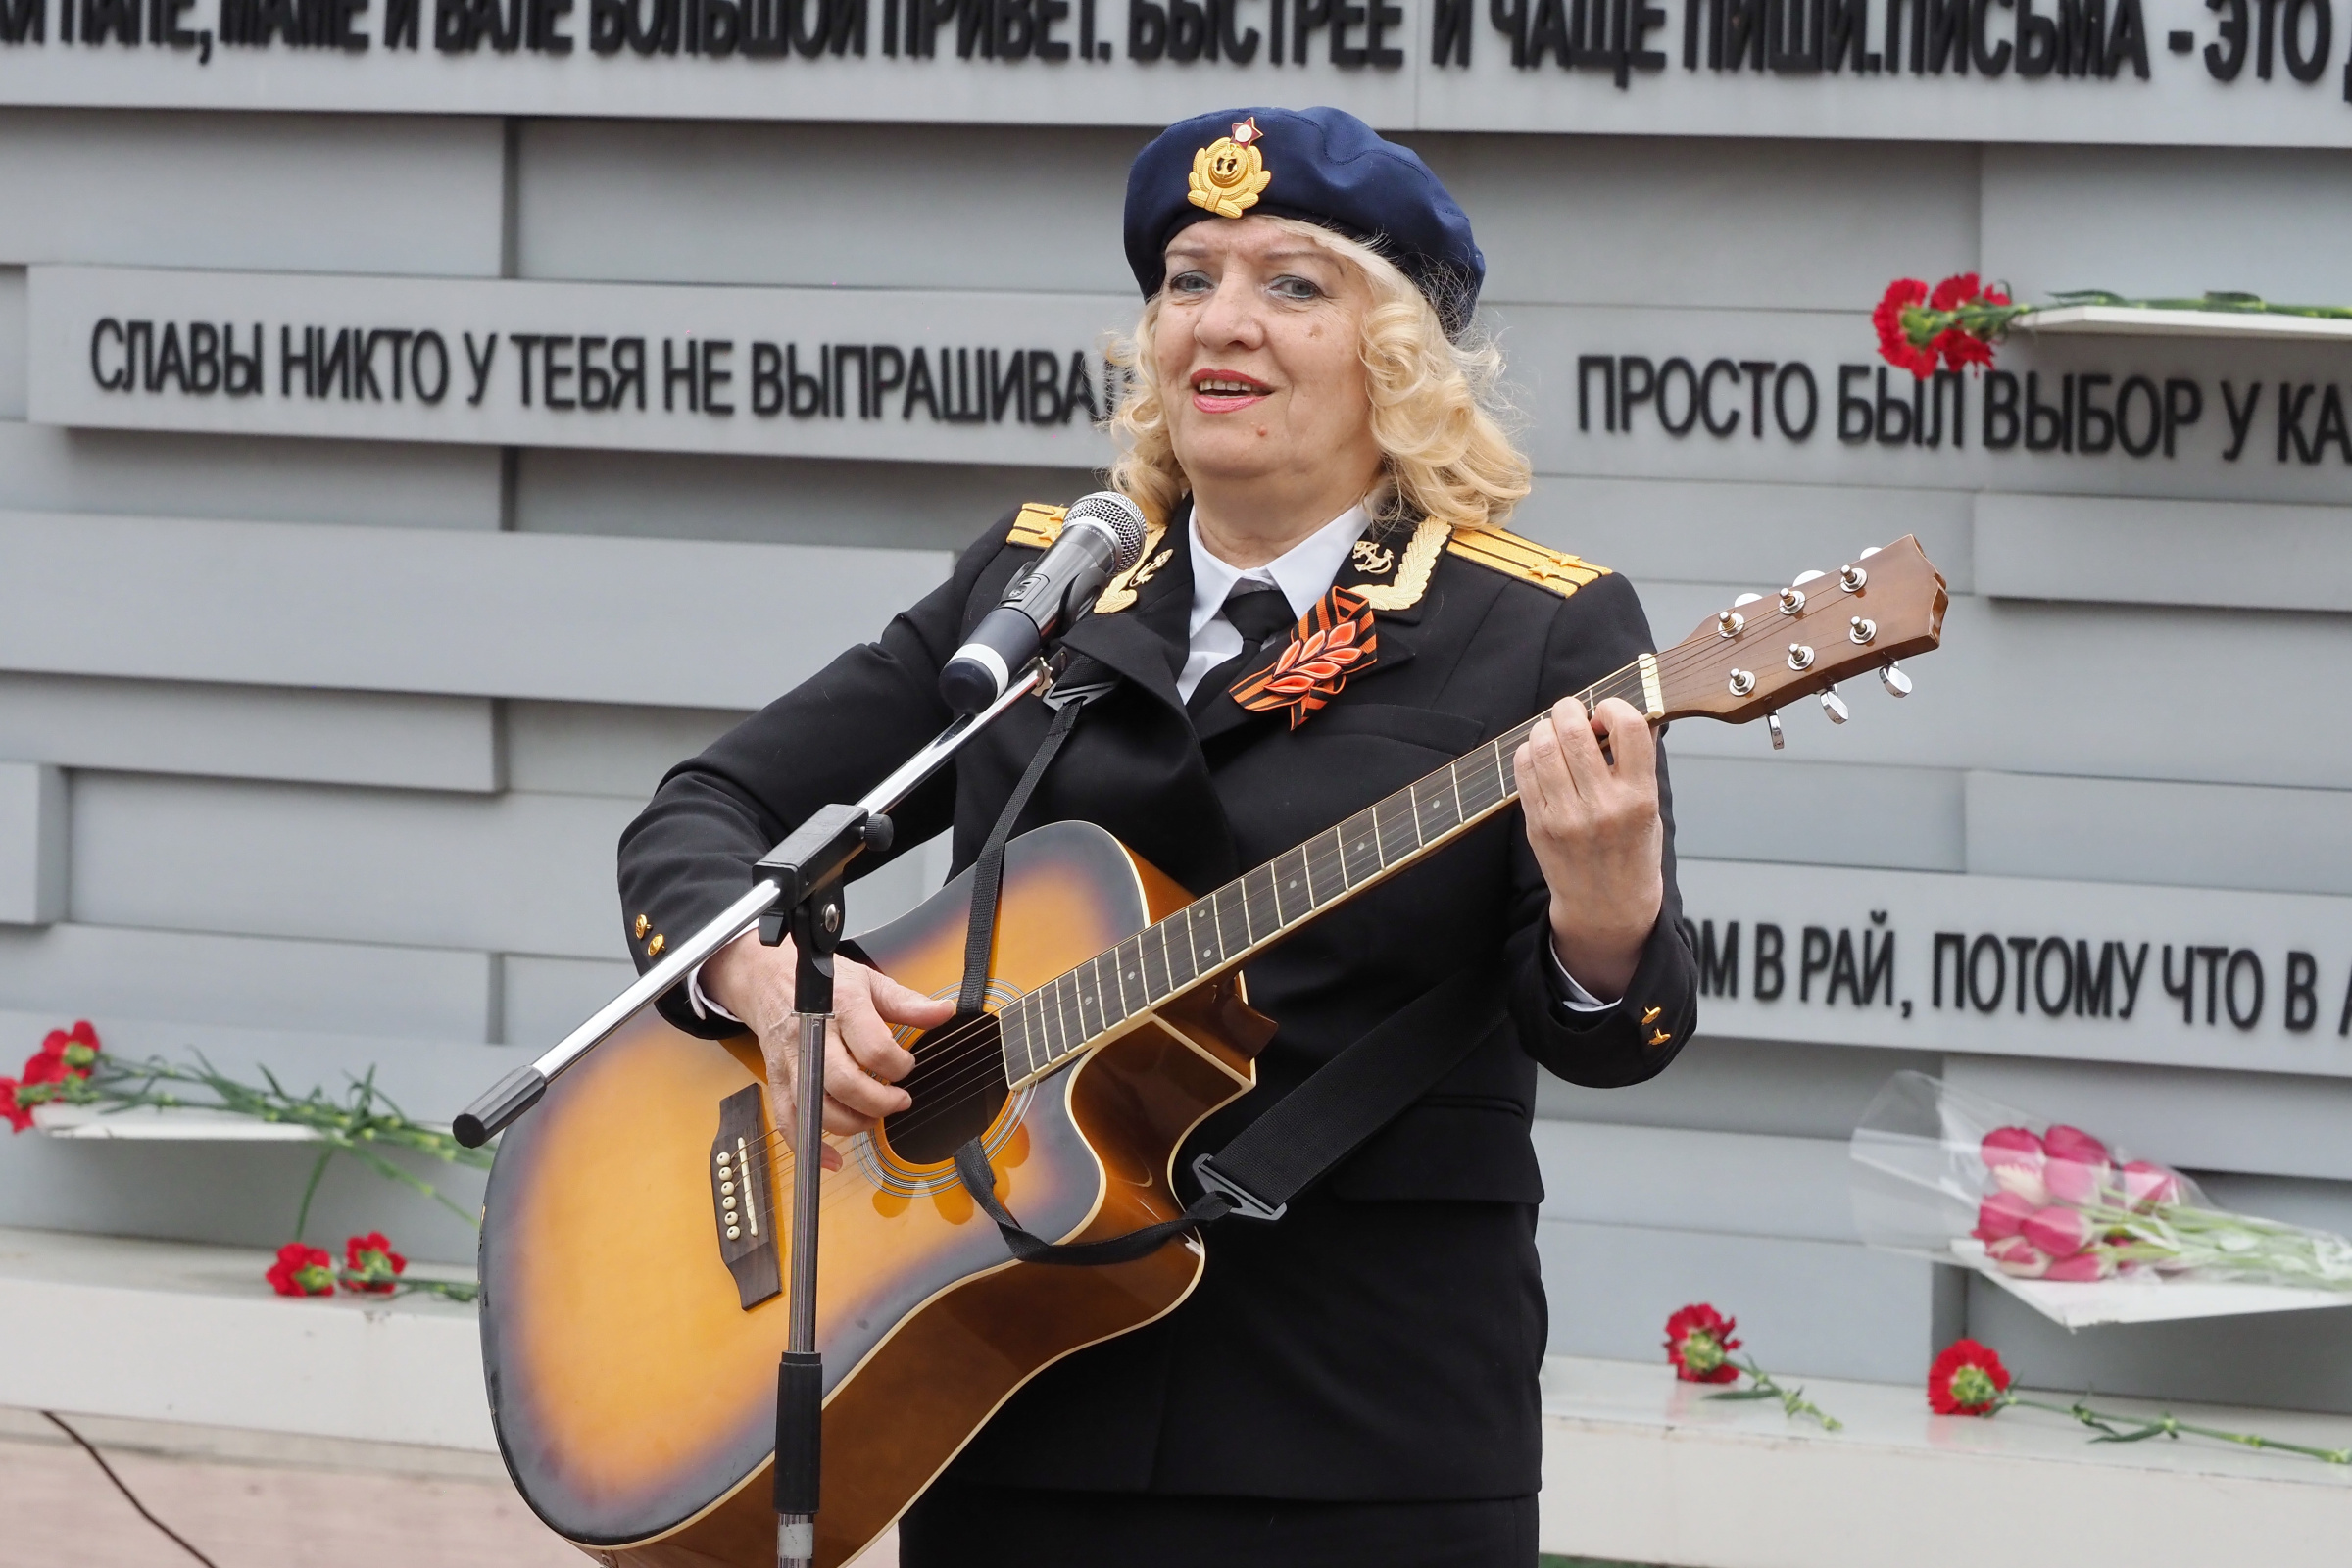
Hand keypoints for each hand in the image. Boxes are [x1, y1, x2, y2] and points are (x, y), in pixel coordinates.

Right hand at [701, 931, 954, 1171]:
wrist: (768, 978)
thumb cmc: (823, 981)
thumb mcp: (868, 981)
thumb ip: (907, 1002)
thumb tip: (944, 1012)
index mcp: (841, 1006)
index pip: (873, 1048)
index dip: (898, 1065)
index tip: (906, 1065)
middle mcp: (812, 1035)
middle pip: (844, 1082)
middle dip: (878, 1102)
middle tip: (899, 1101)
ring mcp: (791, 1061)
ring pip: (817, 1107)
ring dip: (851, 1124)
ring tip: (874, 1117)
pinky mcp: (778, 1080)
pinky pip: (788, 1121)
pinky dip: (809, 1146)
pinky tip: (834, 1159)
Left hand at [1514, 695, 1664, 1003]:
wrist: (1607, 907)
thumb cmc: (1632, 853)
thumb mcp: (1651, 807)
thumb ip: (1639, 761)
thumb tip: (1626, 710)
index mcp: (1640, 798)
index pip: (1630, 728)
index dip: (1614, 705)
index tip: (1607, 709)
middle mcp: (1602, 807)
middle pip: (1574, 732)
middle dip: (1569, 709)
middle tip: (1572, 710)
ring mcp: (1565, 817)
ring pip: (1542, 747)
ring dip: (1545, 728)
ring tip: (1554, 731)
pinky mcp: (1537, 825)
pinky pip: (1523, 771)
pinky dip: (1528, 752)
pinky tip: (1540, 755)